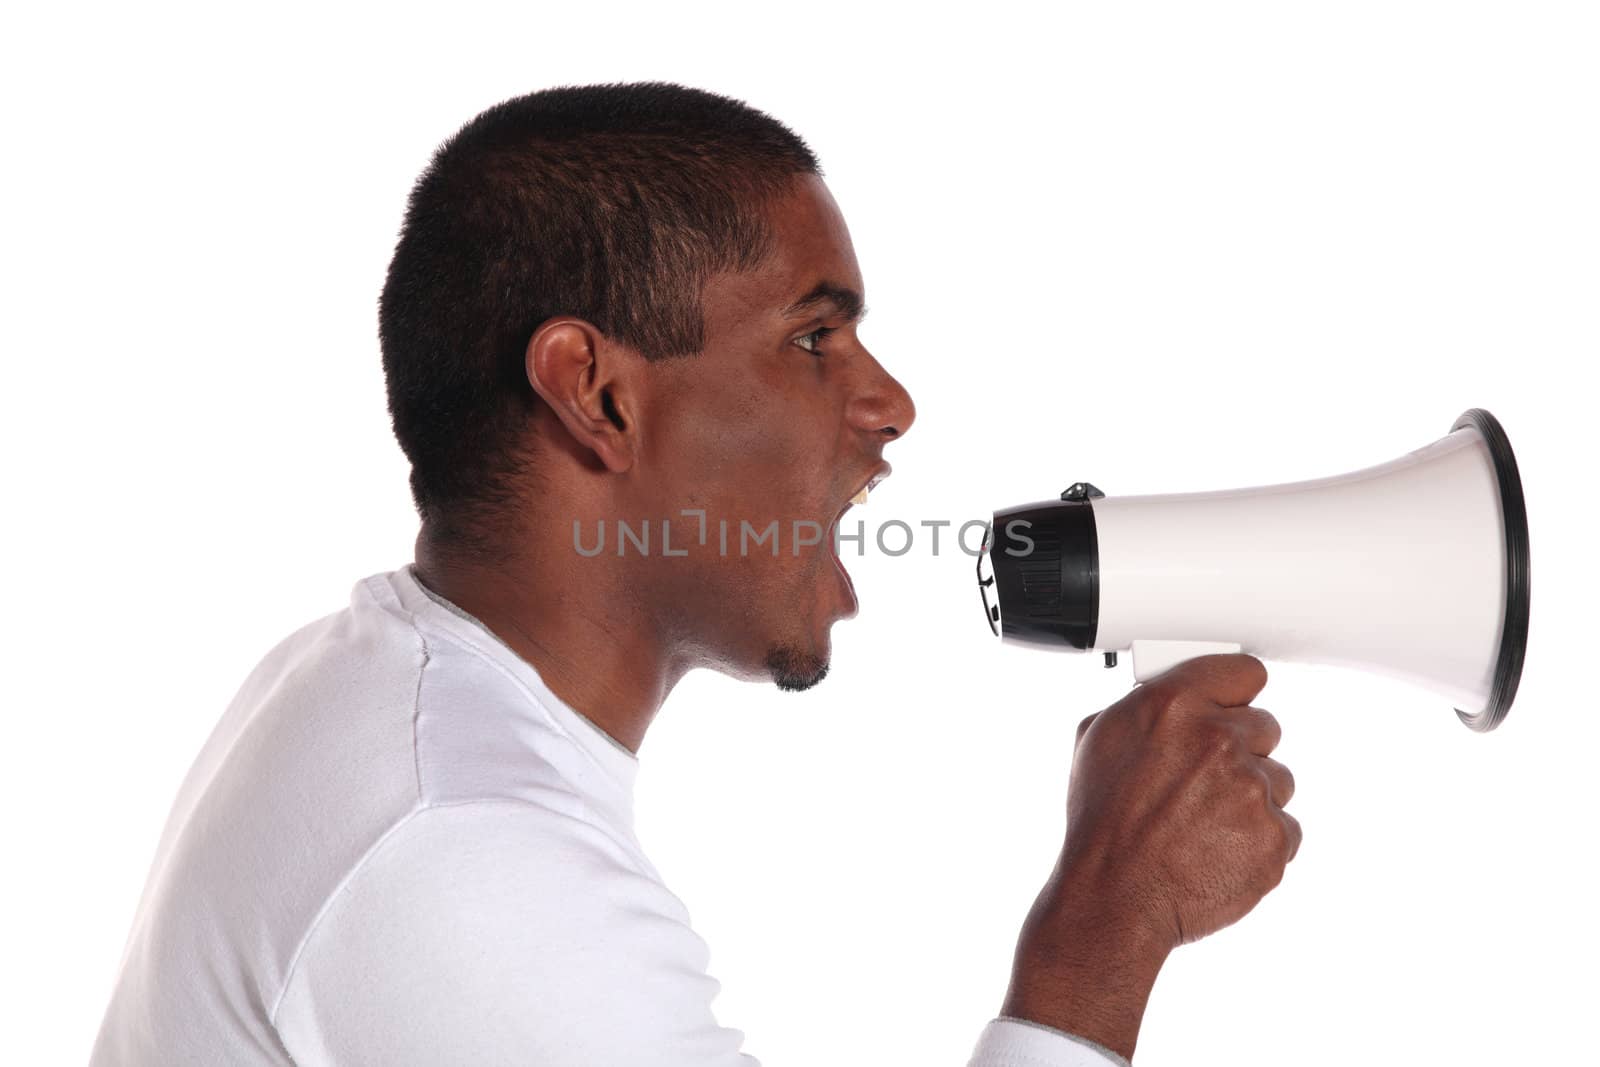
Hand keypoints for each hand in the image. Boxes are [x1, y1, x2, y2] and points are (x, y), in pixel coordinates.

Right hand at [1001, 654, 1299, 1060]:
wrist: (1115, 899)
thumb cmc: (1101, 826)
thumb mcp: (1098, 743)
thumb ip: (1142, 709)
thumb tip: (1165, 697)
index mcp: (1173, 705)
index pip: (1244, 671)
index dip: (1234, 693)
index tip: (1230, 705)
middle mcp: (1218, 739)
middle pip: (1266, 725)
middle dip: (1241, 749)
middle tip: (1204, 781)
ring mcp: (1252, 789)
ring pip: (1279, 778)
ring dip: (1251, 797)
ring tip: (1205, 824)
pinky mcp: (1274, 836)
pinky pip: (1284, 827)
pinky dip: (1258, 840)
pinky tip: (1218, 850)